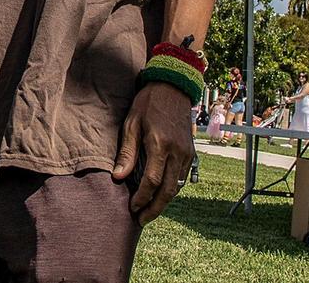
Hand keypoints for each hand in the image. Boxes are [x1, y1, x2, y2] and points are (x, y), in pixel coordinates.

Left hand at [111, 81, 194, 225]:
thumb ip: (127, 152)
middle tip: (141, 220)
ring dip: (164, 201)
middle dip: (155, 208)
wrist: (173, 88)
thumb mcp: (131, 124)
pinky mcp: (191, 152)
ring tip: (149, 210)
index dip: (142, 198)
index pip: (151, 181)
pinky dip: (171, 189)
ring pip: (177, 186)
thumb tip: (118, 177)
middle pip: (168, 190)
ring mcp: (187, 153)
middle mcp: (177, 152)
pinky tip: (160, 193)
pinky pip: (181, 177)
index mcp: (160, 145)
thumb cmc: (147, 104)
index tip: (132, 208)